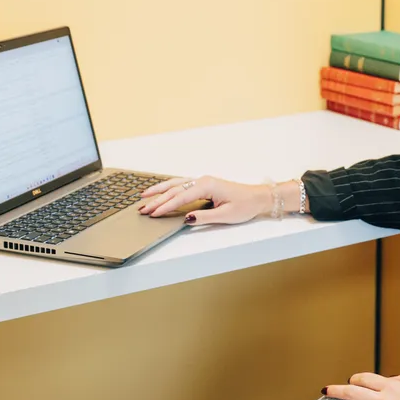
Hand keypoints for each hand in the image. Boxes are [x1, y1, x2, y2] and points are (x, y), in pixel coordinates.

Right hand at [138, 175, 269, 225]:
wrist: (257, 197)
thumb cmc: (245, 205)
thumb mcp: (225, 215)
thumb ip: (204, 217)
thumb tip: (186, 218)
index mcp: (207, 186)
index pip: (180, 197)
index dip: (165, 206)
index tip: (152, 213)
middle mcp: (202, 181)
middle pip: (175, 190)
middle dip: (157, 199)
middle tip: (142, 208)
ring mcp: (202, 182)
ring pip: (176, 184)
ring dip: (160, 190)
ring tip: (144, 196)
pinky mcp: (204, 185)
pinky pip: (182, 185)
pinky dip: (169, 188)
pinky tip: (161, 191)